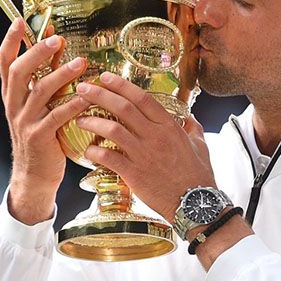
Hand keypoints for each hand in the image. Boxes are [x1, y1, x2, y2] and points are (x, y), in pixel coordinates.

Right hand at [0, 18, 89, 223]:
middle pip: (19, 72)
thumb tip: (56, 42)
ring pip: (39, 92)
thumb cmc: (42, 133)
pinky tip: (87, 97)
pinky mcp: (39, 138)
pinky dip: (72, 105)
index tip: (19, 21)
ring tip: (80, 63)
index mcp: (11, 93)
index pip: (4, 62)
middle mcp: (14, 105)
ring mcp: (25, 121)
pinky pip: (56, 117)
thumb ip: (47, 74)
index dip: (10, 41)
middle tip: (57, 39)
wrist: (35, 174)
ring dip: (60, 75)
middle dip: (37, 53)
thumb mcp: (39, 103)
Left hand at [74, 72, 215, 221]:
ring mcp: (144, 155)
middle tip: (83, 89)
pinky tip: (88, 149)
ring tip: (80, 118)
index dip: (121, 85)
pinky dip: (95, 151)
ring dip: (93, 121)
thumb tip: (189, 118)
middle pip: (123, 108)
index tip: (105, 77)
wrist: (195, 203)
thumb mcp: (200, 146)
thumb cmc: (198, 175)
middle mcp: (155, 136)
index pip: (142, 98)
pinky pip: (109, 158)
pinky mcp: (134, 174)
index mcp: (170, 126)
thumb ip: (192, 128)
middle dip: (99, 95)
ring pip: (112, 130)